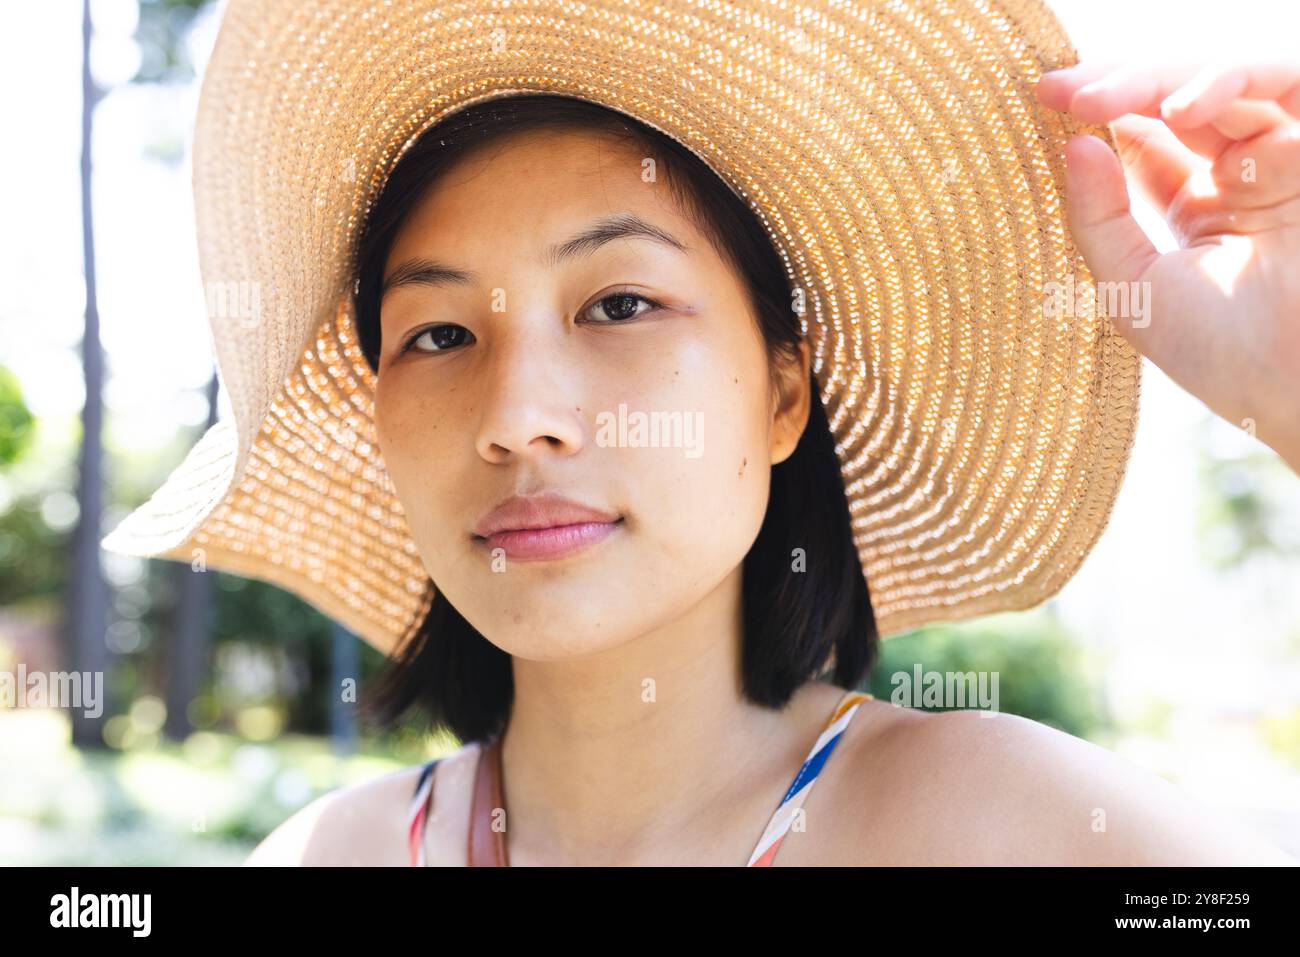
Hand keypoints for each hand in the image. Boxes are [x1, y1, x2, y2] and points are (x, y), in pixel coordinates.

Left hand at [1036, 62, 1299, 472]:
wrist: (1293, 384)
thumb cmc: (1219, 353)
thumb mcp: (1132, 285)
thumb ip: (1100, 217)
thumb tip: (1071, 144)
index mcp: (1199, 209)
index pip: (1146, 139)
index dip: (1098, 115)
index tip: (1044, 99)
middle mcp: (1243, 178)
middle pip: (1178, 103)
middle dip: (1116, 87)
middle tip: (1060, 89)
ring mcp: (1284, 161)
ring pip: (1224, 86)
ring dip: (1158, 81)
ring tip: (1099, 100)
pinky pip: (1280, 89)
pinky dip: (1226, 85)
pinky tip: (1175, 111)